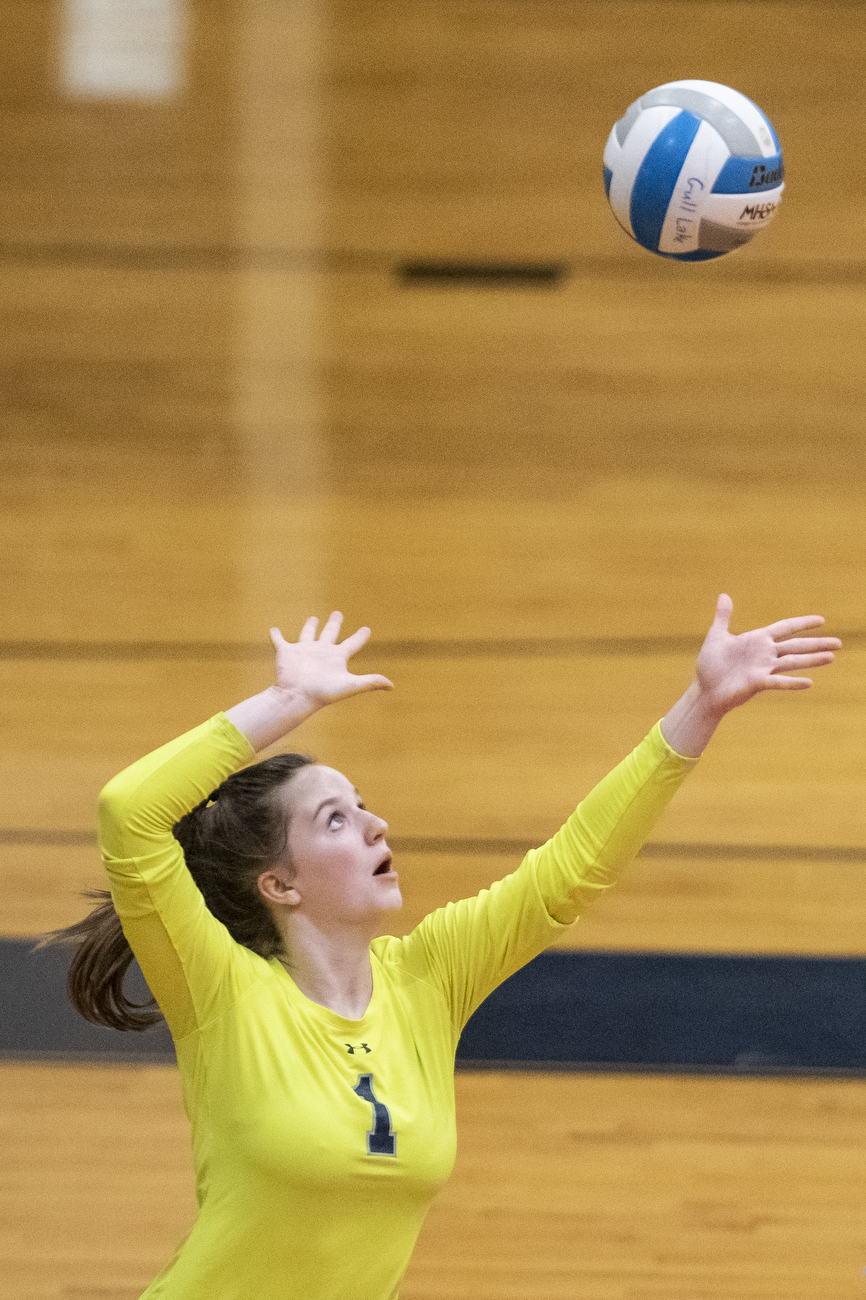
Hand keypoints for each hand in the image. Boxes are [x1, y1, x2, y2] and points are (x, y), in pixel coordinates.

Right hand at [269, 612, 392, 708]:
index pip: (352, 644)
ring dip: (310, 626)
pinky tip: (273, 630)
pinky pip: (280, 641)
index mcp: (336, 658)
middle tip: (338, 613)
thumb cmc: (323, 692)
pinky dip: (276, 635)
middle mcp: (321, 652)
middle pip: (330, 634)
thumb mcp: (349, 685)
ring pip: (308, 634)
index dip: (360, 637)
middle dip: (334, 623)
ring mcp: (304, 651)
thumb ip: (370, 682)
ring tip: (314, 618)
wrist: (297, 697)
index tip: (366, 629)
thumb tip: (392, 686)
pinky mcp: (286, 652)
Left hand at [660, 594, 839, 757]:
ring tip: (831, 657)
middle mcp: (765, 654)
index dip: (803, 623)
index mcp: (758, 640)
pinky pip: (778, 682)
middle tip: (839, 642)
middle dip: (817, 643)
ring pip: (792, 662)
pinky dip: (792, 682)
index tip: (822, 620)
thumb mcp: (717, 636)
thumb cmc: (711, 664)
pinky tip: (808, 682)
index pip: (785, 628)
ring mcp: (763, 669)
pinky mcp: (758, 683)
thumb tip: (724, 595)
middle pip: (796, 646)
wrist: (705, 689)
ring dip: (811, 660)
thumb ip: (723, 616)